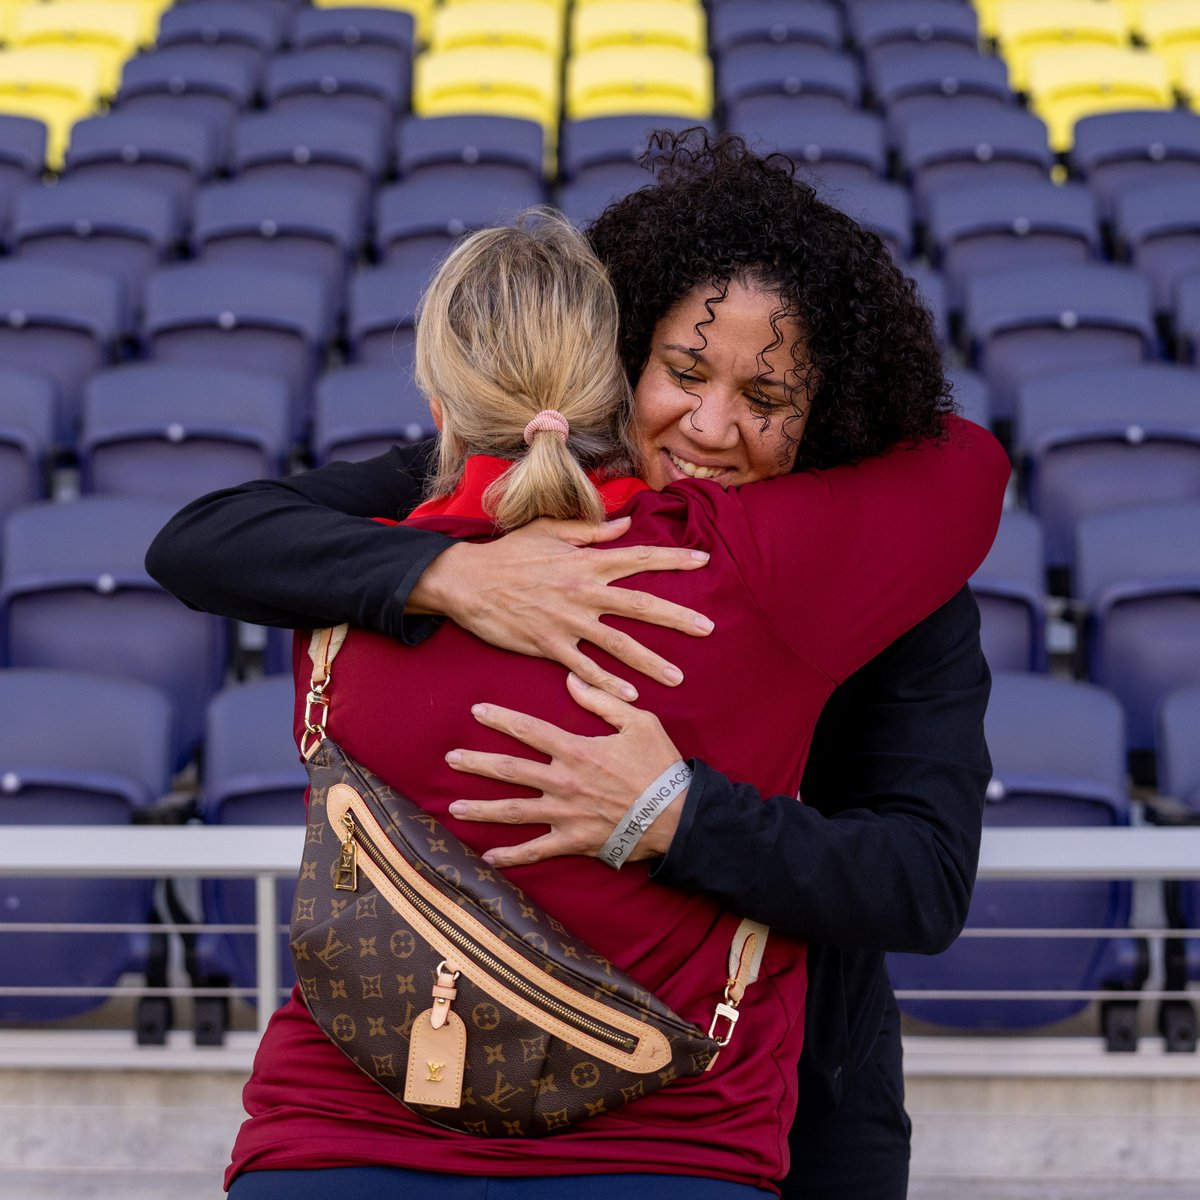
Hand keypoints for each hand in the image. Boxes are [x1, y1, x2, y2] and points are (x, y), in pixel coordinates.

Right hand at [409, 516, 712, 699]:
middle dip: (678, 617)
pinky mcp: (549, 644)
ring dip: (650, 662)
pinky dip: (607, 683)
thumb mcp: (549, 531)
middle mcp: (584, 590)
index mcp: (587, 561)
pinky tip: (630, 697)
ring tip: (677, 678)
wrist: (467, 580)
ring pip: (618, 643)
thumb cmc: (508, 553)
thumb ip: (591, 531)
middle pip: (641, 604)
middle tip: (709, 628)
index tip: (704, 560)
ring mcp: (568, 620)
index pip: (640, 556)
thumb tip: (626, 526)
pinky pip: (585, 668)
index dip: (674, 558)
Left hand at [445, 674, 687, 867]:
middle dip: (477, 763)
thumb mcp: (639, 722)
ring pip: (514, 811)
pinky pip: (536, 850)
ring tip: (454, 807)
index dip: (501, 719)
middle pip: (510, 770)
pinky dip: (511, 856)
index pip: (529, 730)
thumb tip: (572, 679)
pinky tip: (488, 857)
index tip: (477, 711)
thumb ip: (602, 700)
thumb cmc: (661, 767)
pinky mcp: (573, 841)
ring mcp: (565, 814)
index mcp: (577, 750)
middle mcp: (564, 782)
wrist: (678, 817)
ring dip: (481, 808)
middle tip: (451, 758)